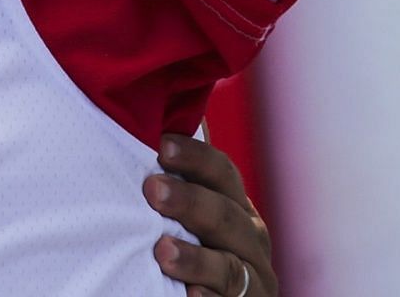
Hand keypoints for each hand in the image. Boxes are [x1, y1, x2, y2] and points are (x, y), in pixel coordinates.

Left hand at [144, 134, 276, 296]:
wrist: (211, 296)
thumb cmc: (191, 244)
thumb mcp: (191, 215)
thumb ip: (175, 178)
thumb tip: (146, 120)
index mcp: (236, 206)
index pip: (223, 174)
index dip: (196, 158)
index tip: (162, 145)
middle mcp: (250, 239)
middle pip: (226, 216)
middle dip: (189, 201)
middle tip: (152, 189)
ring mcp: (254, 279)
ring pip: (229, 266)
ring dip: (196, 259)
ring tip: (162, 251)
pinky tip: (190, 295)